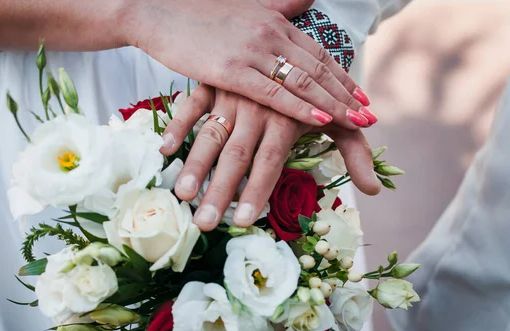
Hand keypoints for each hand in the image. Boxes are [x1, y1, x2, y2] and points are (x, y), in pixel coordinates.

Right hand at [128, 0, 374, 130]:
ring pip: (303, 82)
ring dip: (332, 105)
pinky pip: (274, 93)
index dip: (342, 75)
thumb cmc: (198, 14)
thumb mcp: (245, 7)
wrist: (158, 12)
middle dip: (346, 94)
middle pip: (318, 69)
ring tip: (356, 123)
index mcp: (274, 21)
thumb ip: (280, 6)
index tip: (360, 95)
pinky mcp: (231, 70)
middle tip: (369, 115)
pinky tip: (319, 121)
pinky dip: (300, 108)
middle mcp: (270, 34)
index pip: (318, 52)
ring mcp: (252, 52)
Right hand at [162, 86, 380, 230]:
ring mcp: (232, 95)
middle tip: (206, 223)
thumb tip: (373, 190)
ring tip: (182, 196)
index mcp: (287, 117)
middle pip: (238, 155)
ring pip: (211, 135)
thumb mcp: (337, 115)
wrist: (290, 35)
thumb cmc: (316, 86)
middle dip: (221, 191)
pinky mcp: (212, 82)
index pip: (270, 161)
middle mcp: (258, 108)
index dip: (257, 192)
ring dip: (195, 166)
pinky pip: (191, 106)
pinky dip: (177, 127)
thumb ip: (353, 150)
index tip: (244, 222)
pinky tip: (163, 152)